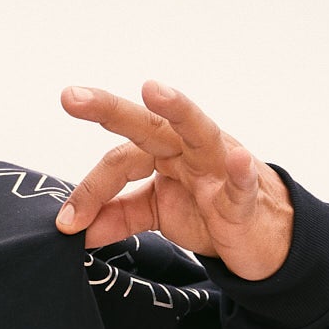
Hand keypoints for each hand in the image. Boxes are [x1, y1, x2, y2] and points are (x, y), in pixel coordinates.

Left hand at [53, 81, 293, 278]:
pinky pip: (241, 183)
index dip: (89, 190)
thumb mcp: (156, 212)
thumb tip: (74, 230)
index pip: (119, 161)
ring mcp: (219, 167)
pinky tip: (236, 161)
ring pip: (198, 132)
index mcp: (164, 151)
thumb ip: (118, 216)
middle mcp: (189, 149)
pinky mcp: (246, 196)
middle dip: (109, 109)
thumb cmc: (210, 212)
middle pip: (148, 124)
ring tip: (153, 90)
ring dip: (178, 109)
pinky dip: (240, 173)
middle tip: (71, 97)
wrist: (262, 237)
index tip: (67, 222)